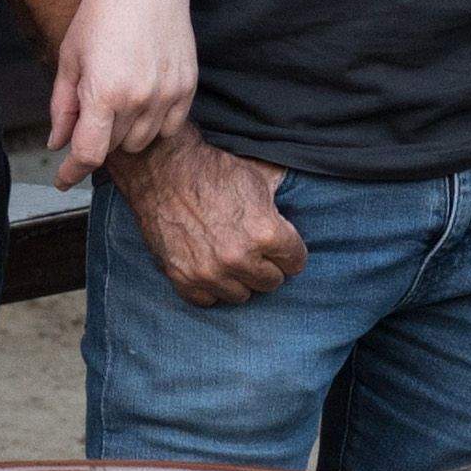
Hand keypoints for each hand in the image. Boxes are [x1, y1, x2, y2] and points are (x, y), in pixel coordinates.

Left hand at [48, 0, 198, 188]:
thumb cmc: (100, 13)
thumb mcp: (70, 57)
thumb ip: (63, 105)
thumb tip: (58, 143)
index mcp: (103, 92)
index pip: (88, 153)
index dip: (72, 172)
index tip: (63, 179)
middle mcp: (139, 99)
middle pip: (113, 147)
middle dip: (96, 136)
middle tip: (91, 107)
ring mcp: (168, 95)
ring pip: (141, 141)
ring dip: (124, 132)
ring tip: (117, 97)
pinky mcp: (188, 87)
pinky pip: (169, 128)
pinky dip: (153, 124)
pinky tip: (142, 100)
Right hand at [109, 132, 303, 308]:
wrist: (163, 169)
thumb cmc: (213, 170)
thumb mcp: (260, 177)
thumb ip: (284, 200)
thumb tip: (307, 200)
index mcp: (265, 233)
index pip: (296, 262)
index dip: (289, 249)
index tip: (279, 243)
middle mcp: (239, 258)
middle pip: (272, 282)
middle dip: (266, 265)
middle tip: (254, 248)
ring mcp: (209, 272)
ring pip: (241, 296)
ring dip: (239, 279)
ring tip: (230, 257)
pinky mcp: (183, 278)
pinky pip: (208, 300)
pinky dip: (210, 286)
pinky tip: (209, 266)